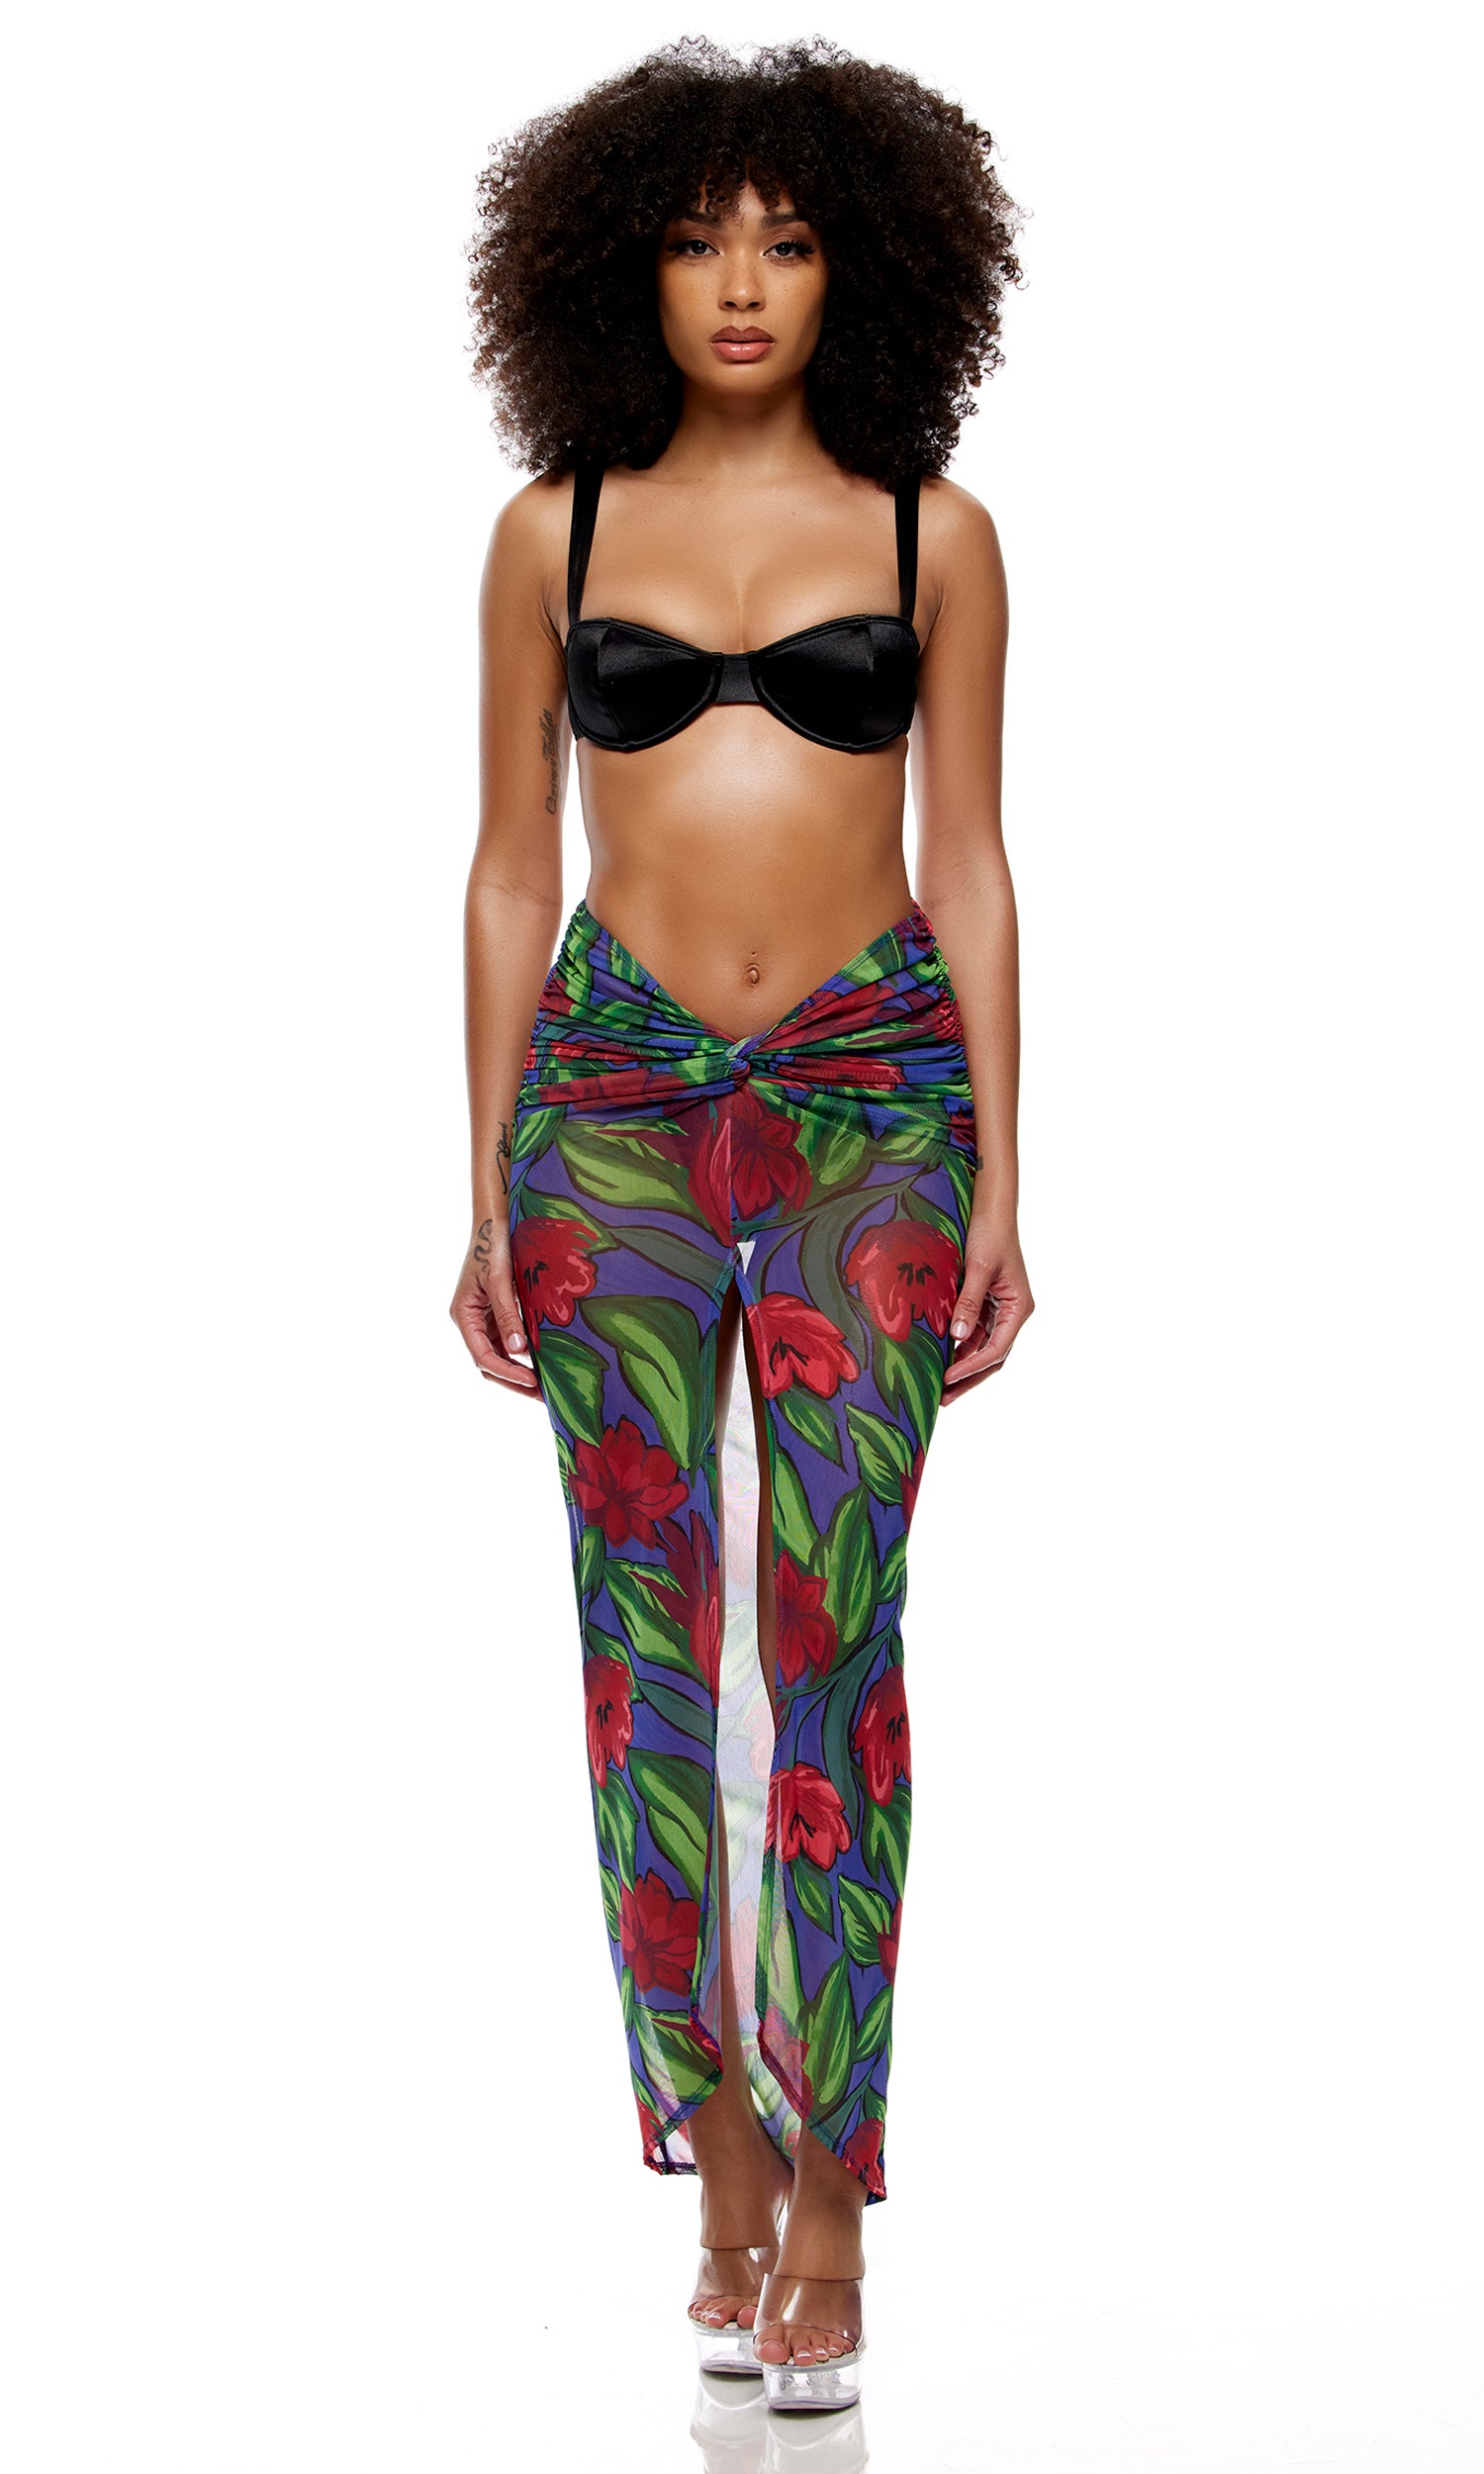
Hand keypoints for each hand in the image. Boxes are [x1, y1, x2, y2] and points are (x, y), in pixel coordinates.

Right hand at [449, 1214, 539, 1396]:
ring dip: (520, 1370)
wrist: (496, 1222)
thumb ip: (508, 1315)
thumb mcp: (500, 1281)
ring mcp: (484, 1318)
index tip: (531, 1380)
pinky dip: (524, 1353)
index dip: (506, 1372)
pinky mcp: (498, 1312)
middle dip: (513, 1380)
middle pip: (489, 1362)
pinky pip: (509, 1340)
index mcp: (463, 1315)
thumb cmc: (494, 1246)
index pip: (482, 1355)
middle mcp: (471, 1321)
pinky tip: (544, 1360)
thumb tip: (517, 1350)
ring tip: (546, 1384)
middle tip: (542, 1395)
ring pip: (500, 1354)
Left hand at [942, 1206, 1032, 1404]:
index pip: (996, 1350)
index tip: (947, 1380)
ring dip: (961, 1366)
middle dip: (968, 1379)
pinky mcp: (984, 1303)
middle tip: (943, 1399)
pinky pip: (971, 1332)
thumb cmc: (989, 1234)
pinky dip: (957, 1347)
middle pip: (991, 1357)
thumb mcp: (978, 1269)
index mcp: (1019, 1308)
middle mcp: (1012, 1313)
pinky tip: (939, 1358)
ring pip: (980, 1348)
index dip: (971, 1368)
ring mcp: (998, 1310)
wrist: (991, 1209)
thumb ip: (968, 1303)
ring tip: (938, 1386)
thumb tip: (957, 1337)